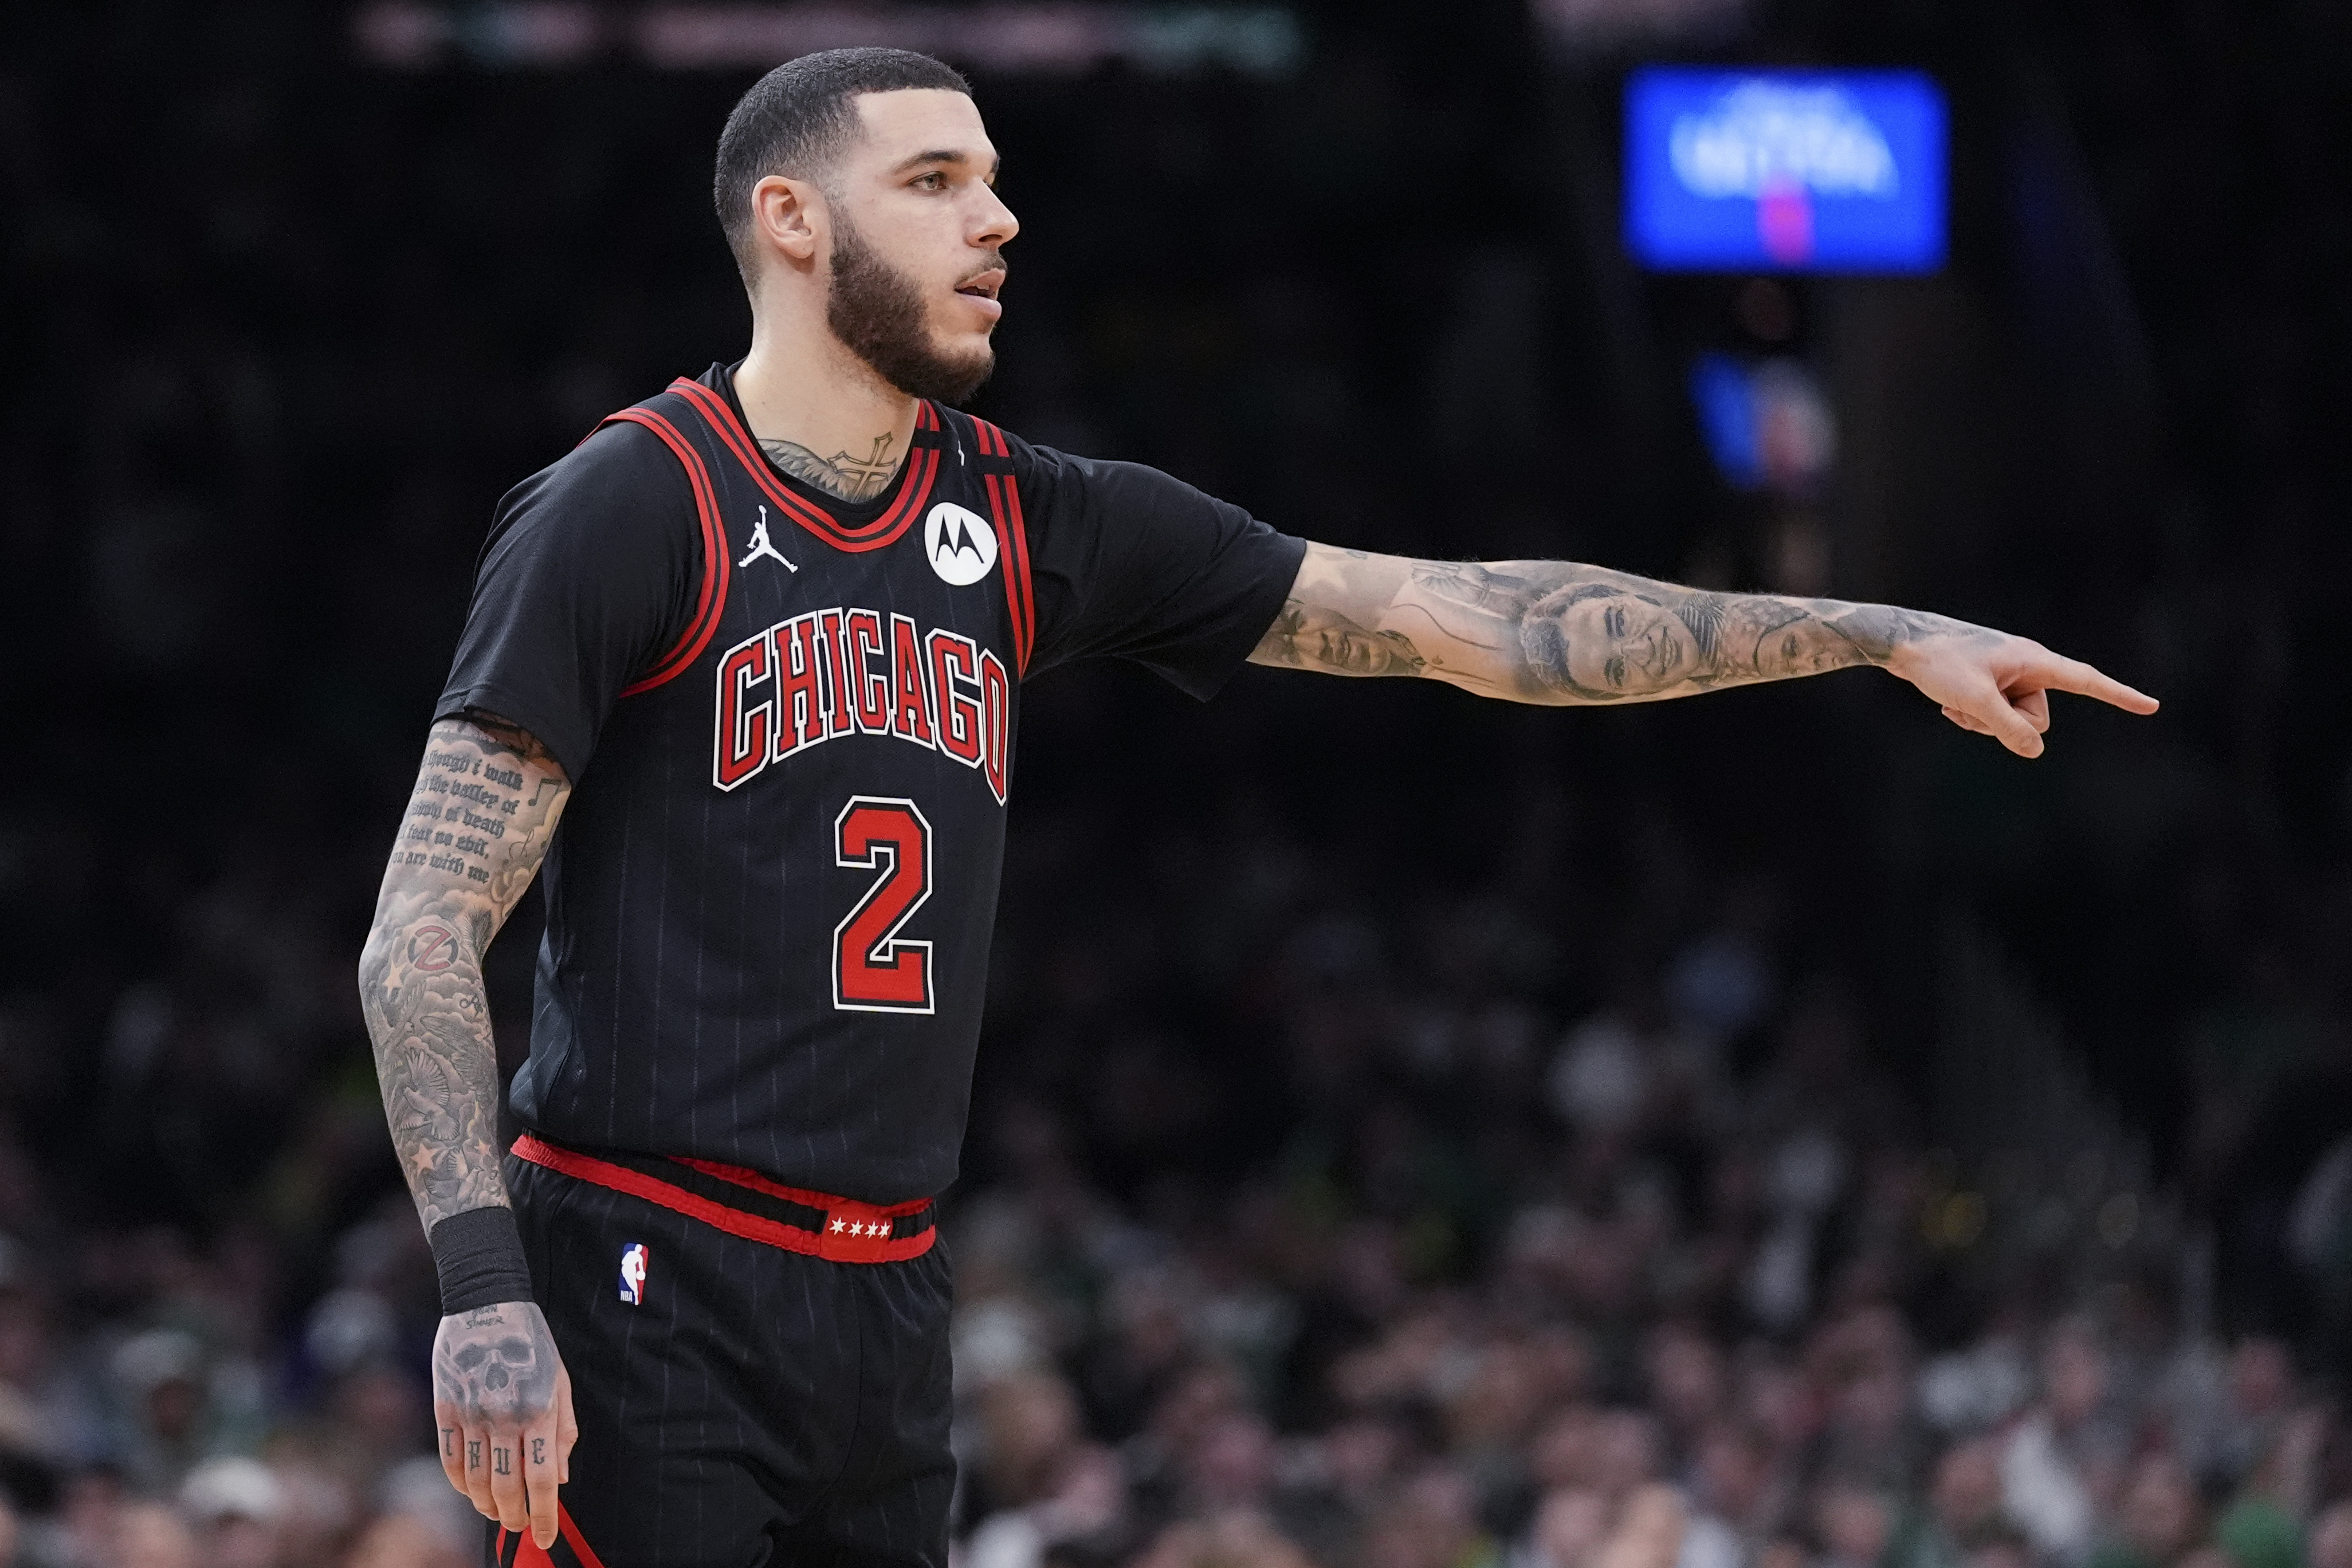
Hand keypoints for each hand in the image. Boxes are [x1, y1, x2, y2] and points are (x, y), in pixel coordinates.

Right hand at [432, 1300, 577, 1549]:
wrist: (488, 1304)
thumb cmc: (533, 1345)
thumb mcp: (561, 1382)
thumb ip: (563, 1432)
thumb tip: (559, 1480)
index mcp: (539, 1411)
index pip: (541, 1480)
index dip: (543, 1516)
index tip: (545, 1537)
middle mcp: (504, 1417)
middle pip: (506, 1488)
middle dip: (514, 1517)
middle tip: (519, 1526)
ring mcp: (471, 1415)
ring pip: (474, 1482)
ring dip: (486, 1506)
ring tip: (498, 1513)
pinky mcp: (445, 1410)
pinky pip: (450, 1460)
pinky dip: (459, 1485)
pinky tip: (470, 1492)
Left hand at [1885, 627, 2157, 756]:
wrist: (1903, 643)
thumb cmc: (1939, 663)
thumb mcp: (1974, 700)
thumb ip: (2007, 727)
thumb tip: (2036, 750)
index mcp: (2033, 661)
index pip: (2086, 681)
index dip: (2119, 696)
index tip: (2152, 707)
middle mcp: (2026, 668)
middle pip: (2038, 718)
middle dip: (2007, 724)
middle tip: (1973, 704)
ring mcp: (2008, 677)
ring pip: (2013, 722)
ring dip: (1984, 722)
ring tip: (1956, 702)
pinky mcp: (1991, 685)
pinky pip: (1994, 716)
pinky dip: (1972, 716)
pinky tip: (1948, 703)